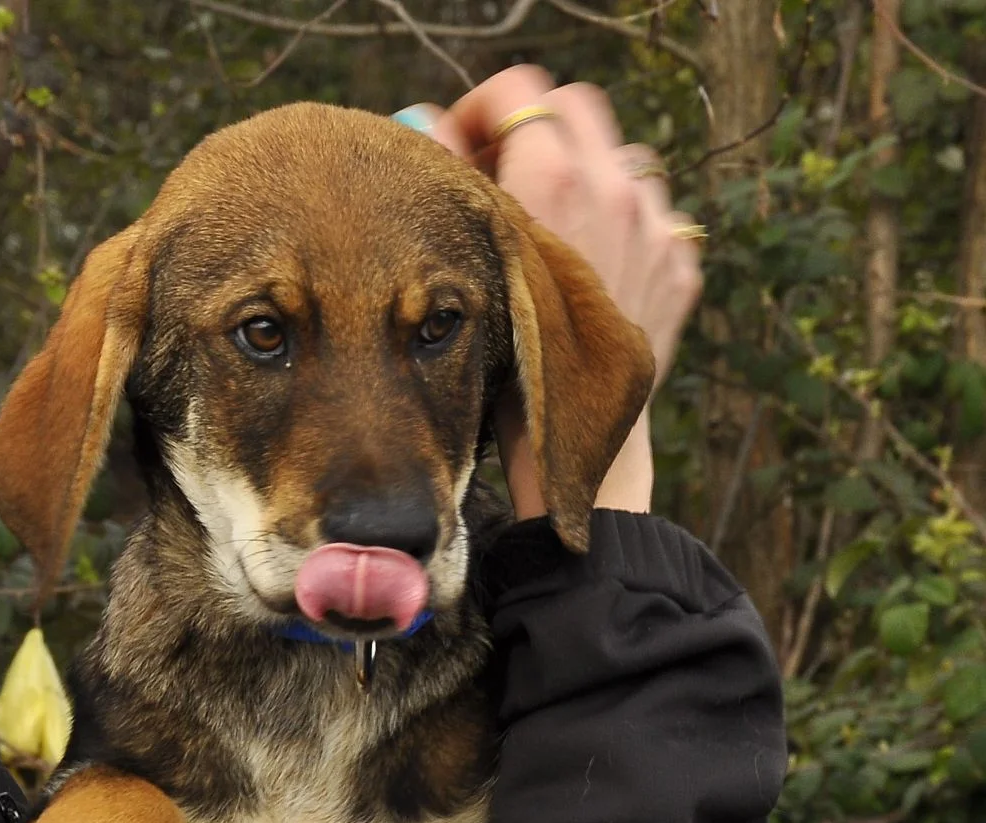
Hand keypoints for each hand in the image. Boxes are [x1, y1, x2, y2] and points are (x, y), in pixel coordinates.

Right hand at [399, 67, 702, 514]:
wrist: (586, 444)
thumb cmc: (513, 373)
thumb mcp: (467, 274)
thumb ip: (453, 189)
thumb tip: (426, 125)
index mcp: (560, 181)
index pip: (523, 92)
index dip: (485, 109)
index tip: (467, 144)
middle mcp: (618, 189)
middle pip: (576, 110)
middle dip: (537, 136)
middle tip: (506, 179)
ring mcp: (659, 227)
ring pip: (621, 161)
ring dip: (587, 180)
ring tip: (555, 232)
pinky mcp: (682, 264)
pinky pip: (654, 214)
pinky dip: (624, 226)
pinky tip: (593, 270)